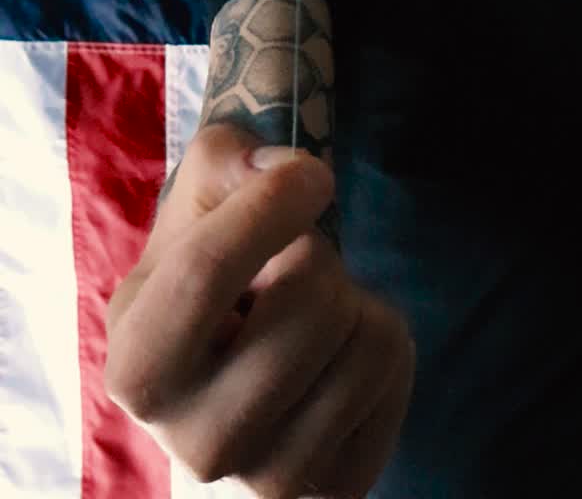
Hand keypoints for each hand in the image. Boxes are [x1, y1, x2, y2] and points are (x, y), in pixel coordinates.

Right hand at [104, 122, 416, 498]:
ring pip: (369, 338)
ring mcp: (269, 480)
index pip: (207, 271)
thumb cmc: (210, 275)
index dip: (273, 202)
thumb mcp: (192, 205)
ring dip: (353, 297)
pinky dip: (380, 337)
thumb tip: (275, 172)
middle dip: (316, 256)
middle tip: (288, 272)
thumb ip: (225, 161)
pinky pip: (397, 370)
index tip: (311, 175)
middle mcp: (195, 444)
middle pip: (313, 300)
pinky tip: (336, 355)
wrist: (227, 377)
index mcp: (137, 367)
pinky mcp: (338, 488)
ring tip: (309, 314)